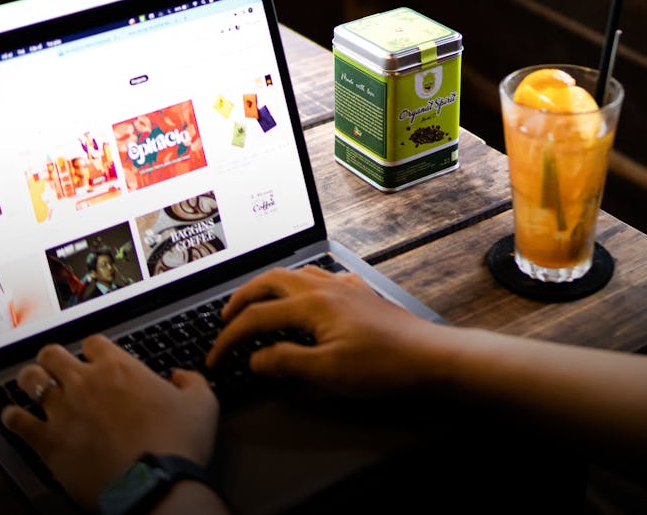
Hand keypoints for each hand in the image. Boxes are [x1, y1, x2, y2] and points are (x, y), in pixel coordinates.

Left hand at [1, 334, 218, 511]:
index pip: (94, 342)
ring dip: (31, 380)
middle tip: (56, 366)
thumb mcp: (202, 402)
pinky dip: (13, 418)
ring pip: (32, 380)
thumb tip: (180, 376)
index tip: (94, 357)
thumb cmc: (177, 443)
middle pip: (54, 353)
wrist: (154, 484)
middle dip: (53, 357)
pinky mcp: (49, 442)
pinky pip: (19, 423)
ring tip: (32, 384)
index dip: (93, 348)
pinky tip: (13, 418)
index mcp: (120, 367)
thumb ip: (191, 380)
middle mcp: (87, 382)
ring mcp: (64, 410)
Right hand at [205, 265, 437, 396]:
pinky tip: (305, 298)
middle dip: (243, 297)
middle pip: (271, 280)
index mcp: (312, 303)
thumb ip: (286, 362)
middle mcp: (325, 287)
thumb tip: (254, 357)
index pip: (257, 316)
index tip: (216, 356)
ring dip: (269, 287)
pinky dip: (299, 285)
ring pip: (295, 274)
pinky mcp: (360, 294)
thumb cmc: (384, 365)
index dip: (230, 337)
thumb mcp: (328, 372)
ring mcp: (344, 287)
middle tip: (225, 317)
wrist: (430, 357)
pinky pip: (320, 278)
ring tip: (257, 304)